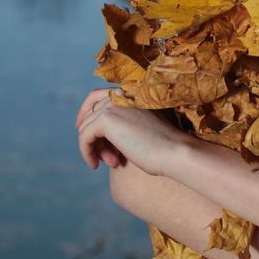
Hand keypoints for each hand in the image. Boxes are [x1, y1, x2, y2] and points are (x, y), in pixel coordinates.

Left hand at [75, 88, 190, 178]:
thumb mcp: (140, 130)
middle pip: (91, 114)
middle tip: (109, 159)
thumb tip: (92, 132)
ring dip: (94, 148)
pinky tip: (95, 165)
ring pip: (87, 127)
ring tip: (110, 163)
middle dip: (96, 138)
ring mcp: (113, 105)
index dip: (86, 112)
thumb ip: (121, 124)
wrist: (175, 152)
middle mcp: (120, 94)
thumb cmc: (163, 148)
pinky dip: (86, 152)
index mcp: (131, 93)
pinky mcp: (106, 119)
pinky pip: (84, 137)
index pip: (98, 96)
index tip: (83, 131)